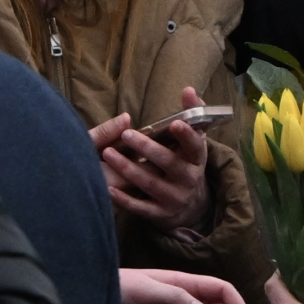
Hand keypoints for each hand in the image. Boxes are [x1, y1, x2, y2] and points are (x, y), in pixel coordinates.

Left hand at [97, 88, 211, 231]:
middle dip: (147, 149)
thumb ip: (191, 115)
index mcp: (196, 158)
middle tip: (127, 134)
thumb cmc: (186, 163)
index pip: (194, 145)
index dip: (186, 135)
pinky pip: (140, 207)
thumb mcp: (193, 143)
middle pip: (168, 163)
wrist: (192, 207)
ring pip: (149, 183)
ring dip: (128, 169)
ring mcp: (174, 198)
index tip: (174, 123)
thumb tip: (189, 90)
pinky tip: (108, 189)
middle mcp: (188, 179)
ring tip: (108, 154)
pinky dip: (124, 199)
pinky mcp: (160, 214)